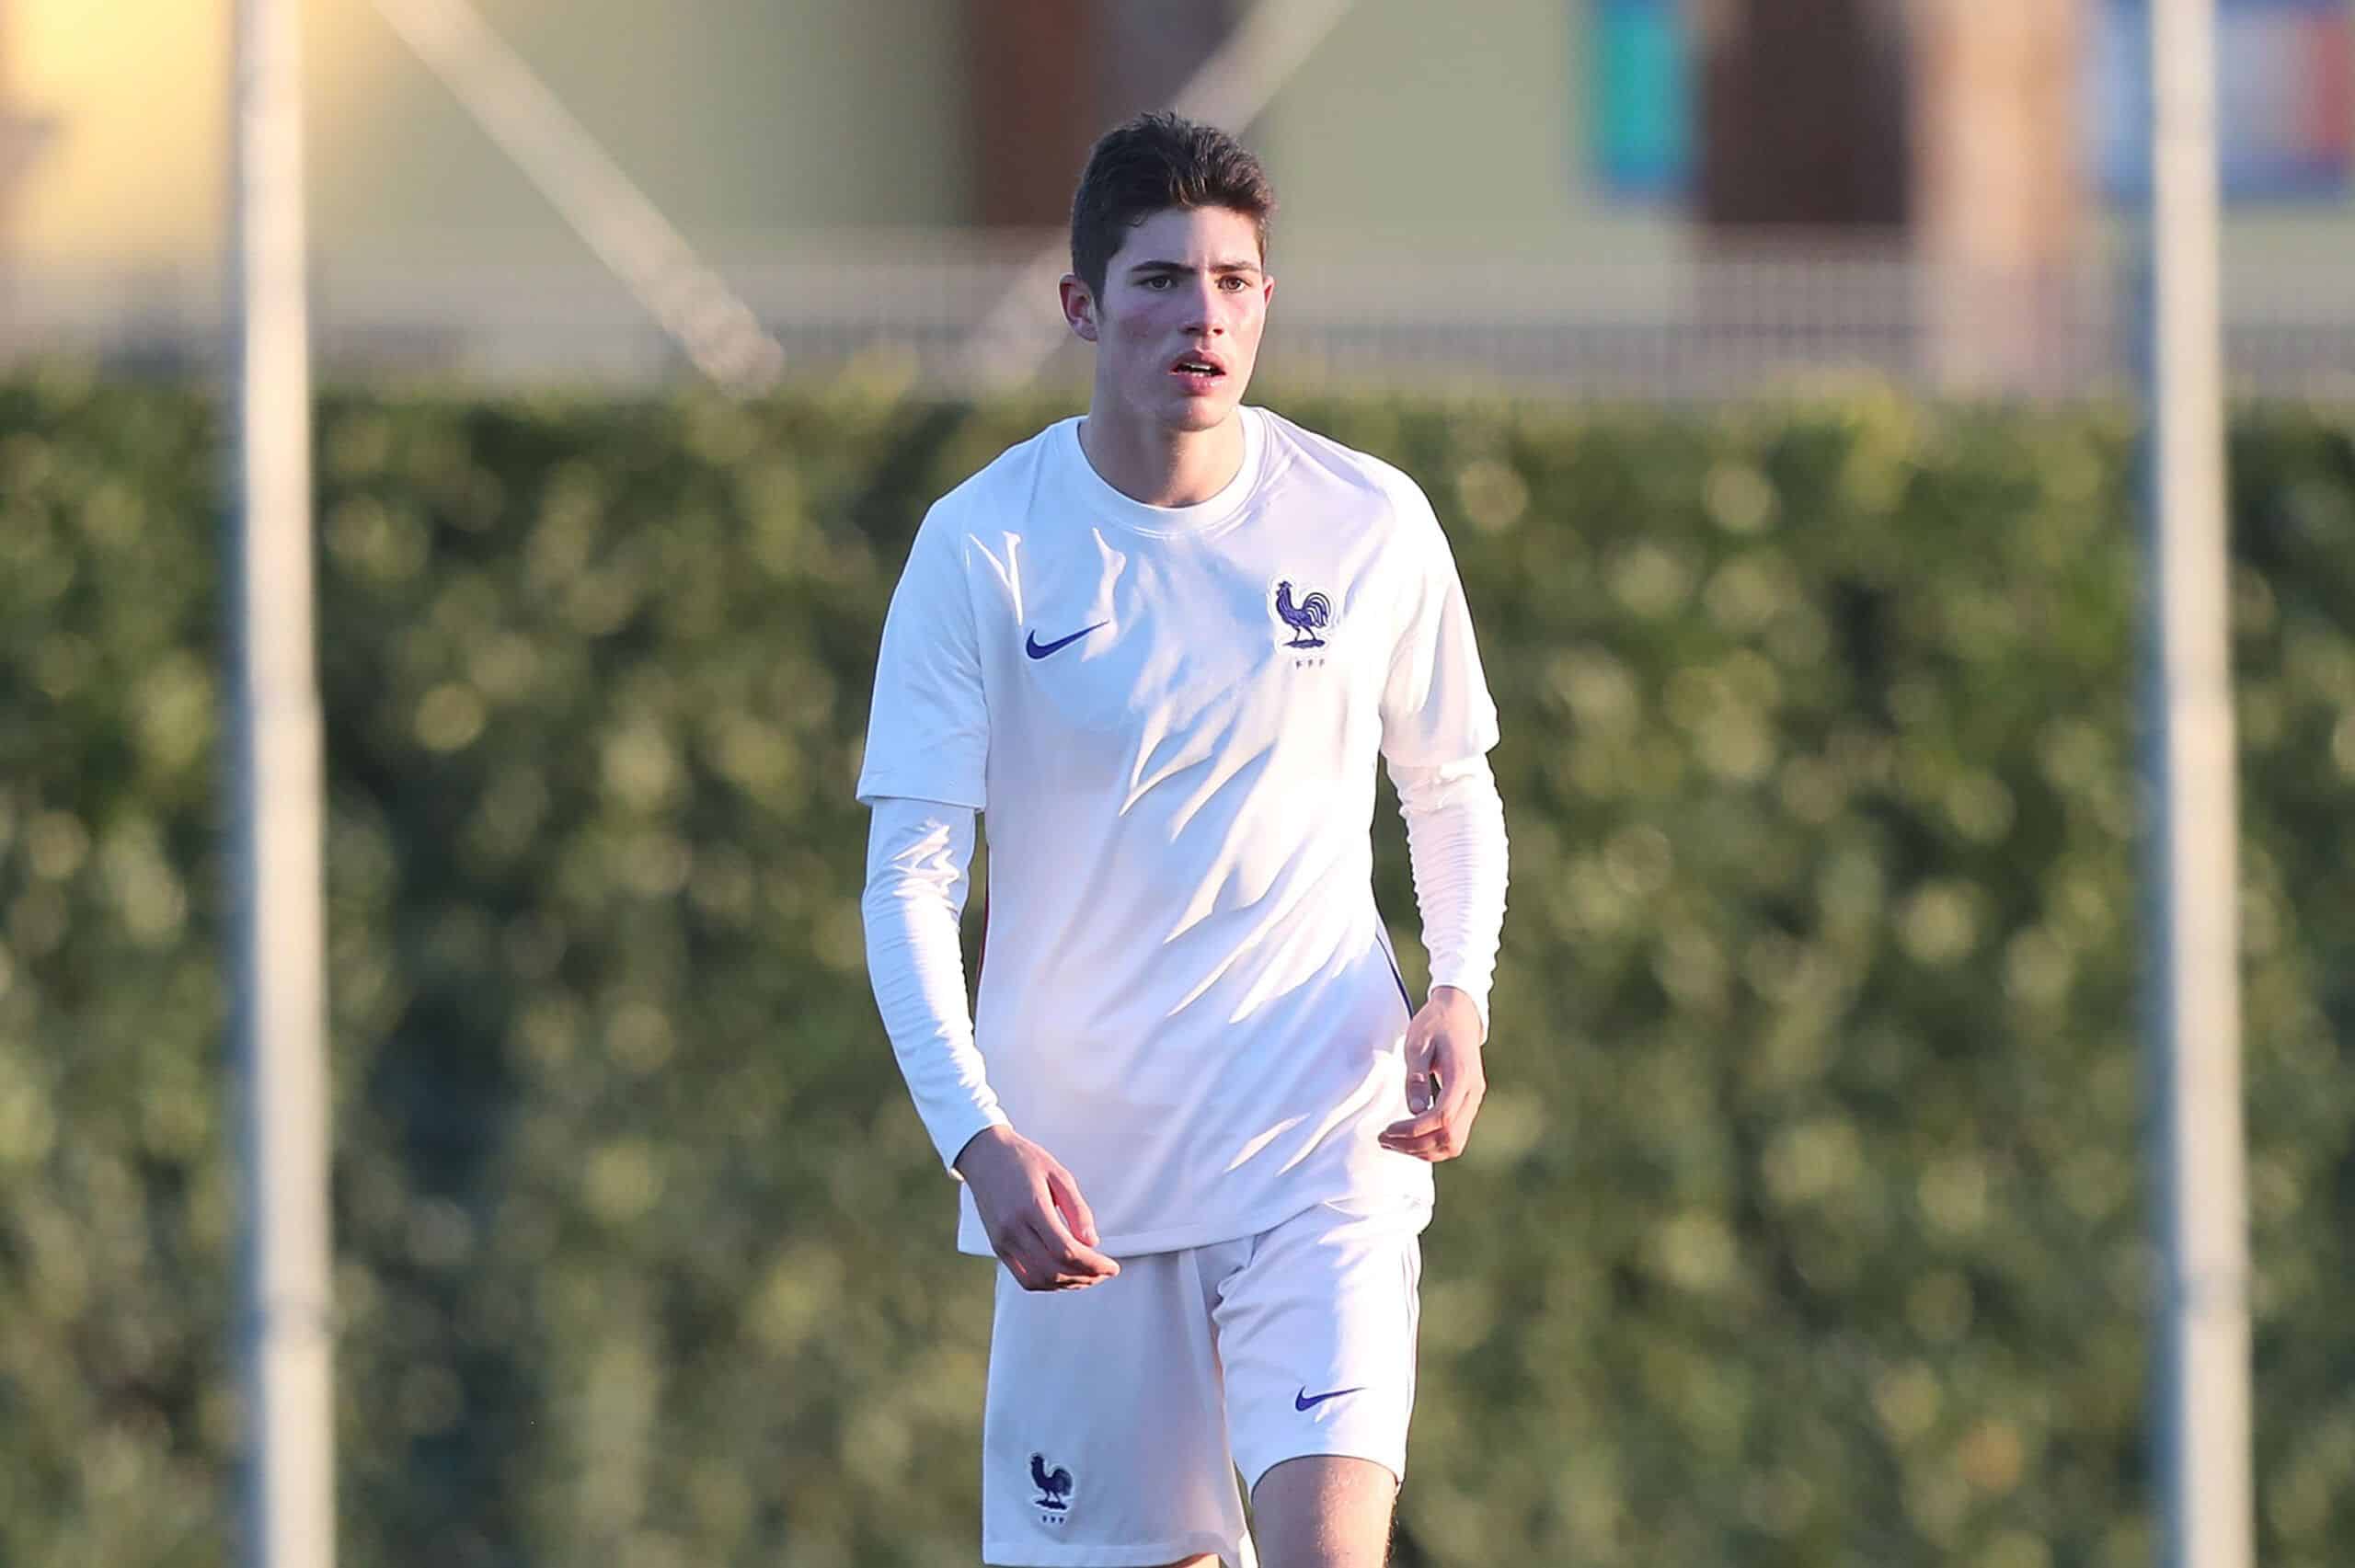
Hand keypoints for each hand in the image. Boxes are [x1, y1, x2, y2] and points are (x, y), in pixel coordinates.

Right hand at [953, 1125, 1120, 1290]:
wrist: (984, 1155)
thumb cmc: (1023, 1160)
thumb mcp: (1059, 1174)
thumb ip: (1077, 1209)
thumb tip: (1092, 1242)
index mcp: (1031, 1208)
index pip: (1066, 1250)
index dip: (1093, 1264)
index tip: (1112, 1267)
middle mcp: (1013, 1229)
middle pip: (1054, 1269)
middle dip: (1086, 1277)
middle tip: (1105, 1272)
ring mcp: (1002, 1242)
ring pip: (1040, 1279)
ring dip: (1068, 1284)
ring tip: (1089, 1276)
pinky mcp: (997, 1247)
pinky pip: (1024, 1278)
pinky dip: (1048, 1284)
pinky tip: (1065, 1275)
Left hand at [1379, 986, 1486, 1162]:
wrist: (1460, 1013)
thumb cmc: (1436, 1024)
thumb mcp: (1417, 1043)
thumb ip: (1416, 1077)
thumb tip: (1414, 1109)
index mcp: (1462, 1076)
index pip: (1442, 1117)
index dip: (1414, 1130)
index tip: (1388, 1130)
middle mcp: (1473, 1093)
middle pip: (1450, 1138)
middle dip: (1415, 1145)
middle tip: (1384, 1139)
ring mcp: (1474, 1101)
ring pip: (1454, 1143)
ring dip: (1423, 1150)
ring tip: (1393, 1143)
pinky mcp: (1468, 1104)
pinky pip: (1454, 1136)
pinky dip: (1432, 1145)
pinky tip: (1409, 1139)